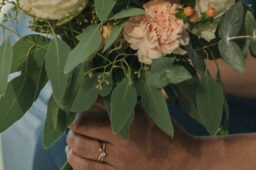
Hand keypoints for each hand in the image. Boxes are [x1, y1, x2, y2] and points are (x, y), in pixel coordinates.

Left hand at [67, 108, 195, 169]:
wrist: (184, 162)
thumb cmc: (165, 133)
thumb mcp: (145, 114)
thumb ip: (118, 106)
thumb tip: (93, 93)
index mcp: (127, 128)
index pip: (85, 122)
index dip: (75, 115)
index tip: (76, 110)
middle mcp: (120, 149)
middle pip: (79, 139)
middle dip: (72, 131)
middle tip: (75, 124)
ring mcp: (118, 167)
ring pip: (80, 158)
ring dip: (71, 148)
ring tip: (73, 141)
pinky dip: (77, 163)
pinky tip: (77, 157)